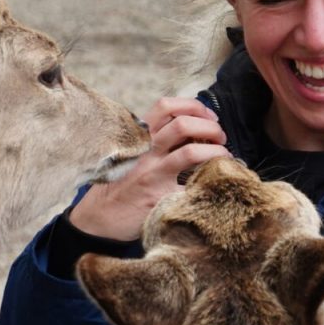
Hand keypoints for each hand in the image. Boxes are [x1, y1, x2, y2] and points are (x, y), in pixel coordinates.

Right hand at [67, 96, 230, 240]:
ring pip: (190, 152)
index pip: (166, 106)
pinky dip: (210, 182)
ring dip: (215, 151)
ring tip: (223, 156)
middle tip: (220, 137)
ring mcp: (153, 175)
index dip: (194, 106)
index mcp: (139, 137)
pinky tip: (216, 185)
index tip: (209, 116)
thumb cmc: (121, 184)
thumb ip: (156, 140)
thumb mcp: (133, 154)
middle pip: (182, 124)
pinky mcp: (160, 198)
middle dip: (210, 127)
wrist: (99, 218)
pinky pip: (192, 187)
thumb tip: (193, 129)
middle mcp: (145, 152)